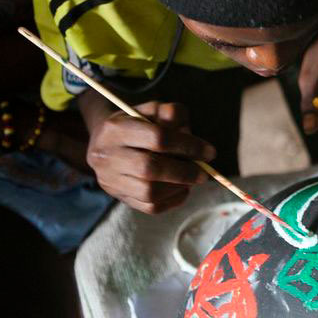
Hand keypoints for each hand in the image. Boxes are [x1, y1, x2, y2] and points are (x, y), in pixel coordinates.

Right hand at [86, 102, 212, 213]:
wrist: (108, 141)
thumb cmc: (138, 123)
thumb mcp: (153, 110)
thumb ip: (171, 114)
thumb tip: (188, 134)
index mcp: (115, 129)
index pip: (157, 138)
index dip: (188, 146)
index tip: (210, 152)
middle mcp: (107, 156)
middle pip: (150, 169)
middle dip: (185, 172)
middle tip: (204, 172)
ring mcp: (109, 180)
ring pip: (149, 192)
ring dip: (179, 187)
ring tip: (192, 178)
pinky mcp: (118, 196)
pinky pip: (150, 207)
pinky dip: (173, 200)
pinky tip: (183, 188)